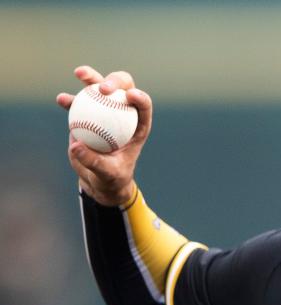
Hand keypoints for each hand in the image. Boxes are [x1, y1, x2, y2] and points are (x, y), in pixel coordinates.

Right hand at [56, 66, 152, 206]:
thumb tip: (76, 145)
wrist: (97, 178)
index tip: (130, 96)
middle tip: (103, 88)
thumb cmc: (110, 177)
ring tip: (80, 73)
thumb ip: (93, 161)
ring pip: (99, 88)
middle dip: (115, 81)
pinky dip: (71, 99)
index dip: (140, 97)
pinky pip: (79, 103)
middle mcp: (123, 114)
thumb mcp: (107, 173)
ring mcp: (105, 112)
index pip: (143, 107)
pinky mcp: (88, 114)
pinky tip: (61, 99)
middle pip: (123, 89)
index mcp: (138, 126)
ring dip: (91, 77)